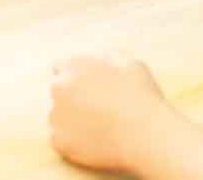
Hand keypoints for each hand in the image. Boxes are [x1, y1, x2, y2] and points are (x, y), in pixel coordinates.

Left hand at [50, 54, 172, 172]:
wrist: (147, 136)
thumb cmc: (143, 99)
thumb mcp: (129, 63)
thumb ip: (106, 58)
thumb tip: (99, 60)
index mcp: (73, 66)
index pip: (59, 67)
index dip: (72, 77)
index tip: (83, 88)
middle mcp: (58, 87)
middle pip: (57, 91)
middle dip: (69, 98)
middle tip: (92, 110)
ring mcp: (55, 115)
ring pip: (58, 116)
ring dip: (70, 120)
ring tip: (98, 129)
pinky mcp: (58, 140)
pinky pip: (61, 140)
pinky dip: (73, 142)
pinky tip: (94, 143)